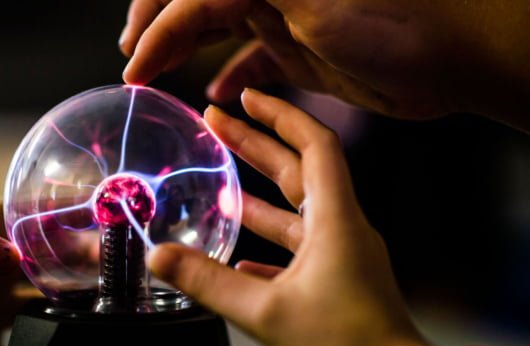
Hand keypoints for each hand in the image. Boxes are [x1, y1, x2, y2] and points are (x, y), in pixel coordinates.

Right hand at [120, 0, 529, 127]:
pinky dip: (231, 76)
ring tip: (157, 72)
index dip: (157, 30)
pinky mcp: (302, 51)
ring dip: (185, 49)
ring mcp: (285, 20)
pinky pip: (253, 59)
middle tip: (134, 59)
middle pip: (196, 4)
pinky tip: (219, 96)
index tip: (135, 66)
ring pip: (218, 29)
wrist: (452, 56)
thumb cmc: (395, 23)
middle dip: (160, 29)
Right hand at [147, 89, 445, 345]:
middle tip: (219, 125)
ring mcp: (341, 257)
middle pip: (298, 172)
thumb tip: (162, 257)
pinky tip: (240, 259)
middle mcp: (342, 230)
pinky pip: (296, 252)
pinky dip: (267, 246)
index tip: (249, 99)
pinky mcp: (335, 283)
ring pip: (294, 213)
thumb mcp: (265, 311)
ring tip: (222, 181)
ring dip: (258, 195)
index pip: (314, 146)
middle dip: (256, 145)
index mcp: (336, 222)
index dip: (281, 115)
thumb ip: (207, 282)